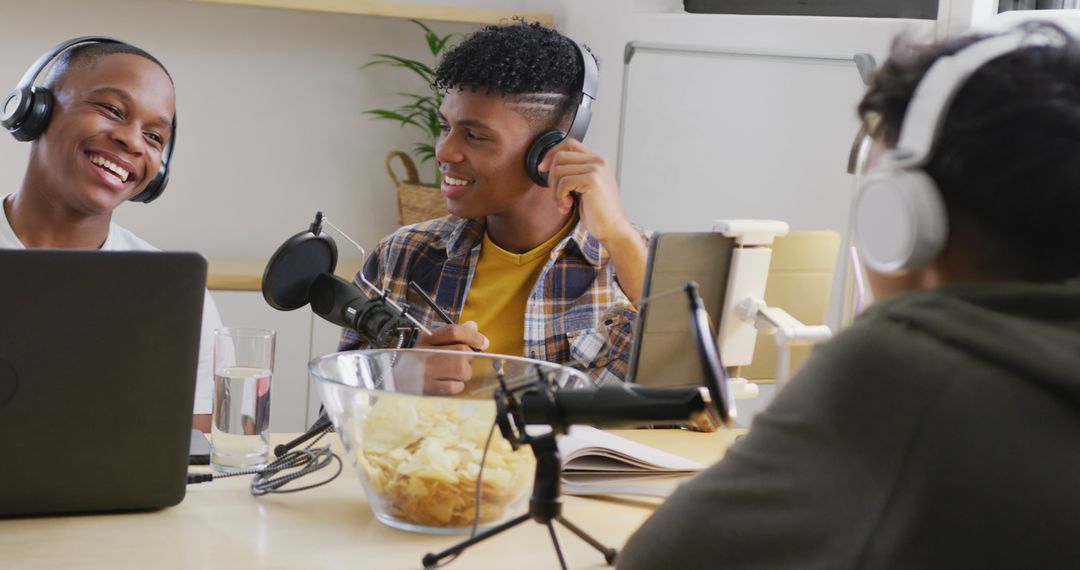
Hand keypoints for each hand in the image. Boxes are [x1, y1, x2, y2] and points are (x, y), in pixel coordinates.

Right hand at [415, 321, 488, 394]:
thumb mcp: (429, 342)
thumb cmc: (417, 360)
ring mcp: (426, 372)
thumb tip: (473, 326)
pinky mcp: (428, 389)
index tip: (484, 342)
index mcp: (426, 338)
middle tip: (464, 361)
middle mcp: (425, 353)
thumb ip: (451, 334)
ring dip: (465, 372)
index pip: (454, 332)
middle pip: (462, 351)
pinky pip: (456, 387)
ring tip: (455, 373)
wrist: (392, 380)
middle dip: (469, 357)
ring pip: (462, 369)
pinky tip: (448, 382)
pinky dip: (457, 385)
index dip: (473, 336)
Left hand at [539, 139, 646, 300]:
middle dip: (551, 177)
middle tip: (557, 195)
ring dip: (555, 191)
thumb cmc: (598, 212)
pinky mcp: (592, 180)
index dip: (552, 153)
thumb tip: (546, 165)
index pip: (569, 143)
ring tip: (565, 204)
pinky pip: (563, 182)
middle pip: (560, 156)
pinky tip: (568, 206)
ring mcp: (596, 169)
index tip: (543, 169)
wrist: (613, 229)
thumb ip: (572, 173)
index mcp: (598, 160)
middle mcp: (598, 161)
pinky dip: (560, 197)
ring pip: (558, 170)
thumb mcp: (583, 187)